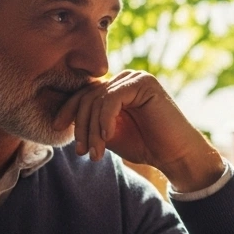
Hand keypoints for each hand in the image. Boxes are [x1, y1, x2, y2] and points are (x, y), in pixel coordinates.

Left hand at [52, 70, 223, 191]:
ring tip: (96, 151)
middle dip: (81, 126)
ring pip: (97, 99)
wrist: (175, 155)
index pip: (84, 93)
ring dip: (92, 129)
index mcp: (116, 88)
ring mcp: (135, 78)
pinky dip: (105, 119)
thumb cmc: (145, 146)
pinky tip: (108, 136)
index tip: (58, 129)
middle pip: (87, 96)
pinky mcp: (144, 83)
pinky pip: (112, 98)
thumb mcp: (108, 133)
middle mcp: (125, 79)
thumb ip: (89, 121)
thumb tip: (59, 115)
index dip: (67, 109)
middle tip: (83, 151)